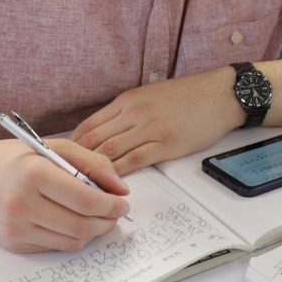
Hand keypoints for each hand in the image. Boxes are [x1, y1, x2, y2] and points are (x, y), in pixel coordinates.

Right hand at [0, 138, 129, 252]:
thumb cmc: (13, 159)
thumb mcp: (52, 147)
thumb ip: (92, 162)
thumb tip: (122, 188)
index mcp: (34, 173)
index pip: (86, 200)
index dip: (112, 205)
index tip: (123, 202)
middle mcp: (22, 203)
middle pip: (82, 225)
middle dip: (107, 222)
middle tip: (115, 214)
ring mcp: (15, 227)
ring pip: (71, 241)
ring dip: (93, 232)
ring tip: (97, 218)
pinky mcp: (13, 243)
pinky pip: (54, 247)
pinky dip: (71, 237)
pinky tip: (71, 222)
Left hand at [71, 68, 243, 175]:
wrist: (219, 94)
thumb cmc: (187, 96)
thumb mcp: (149, 95)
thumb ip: (127, 112)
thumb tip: (104, 134)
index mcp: (127, 100)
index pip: (89, 124)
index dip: (72, 145)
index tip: (63, 159)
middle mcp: (134, 112)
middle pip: (94, 140)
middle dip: (76, 161)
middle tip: (65, 178)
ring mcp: (149, 128)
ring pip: (110, 152)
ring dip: (94, 171)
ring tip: (82, 186)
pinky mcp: (166, 144)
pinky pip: (134, 161)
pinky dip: (118, 174)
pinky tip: (110, 184)